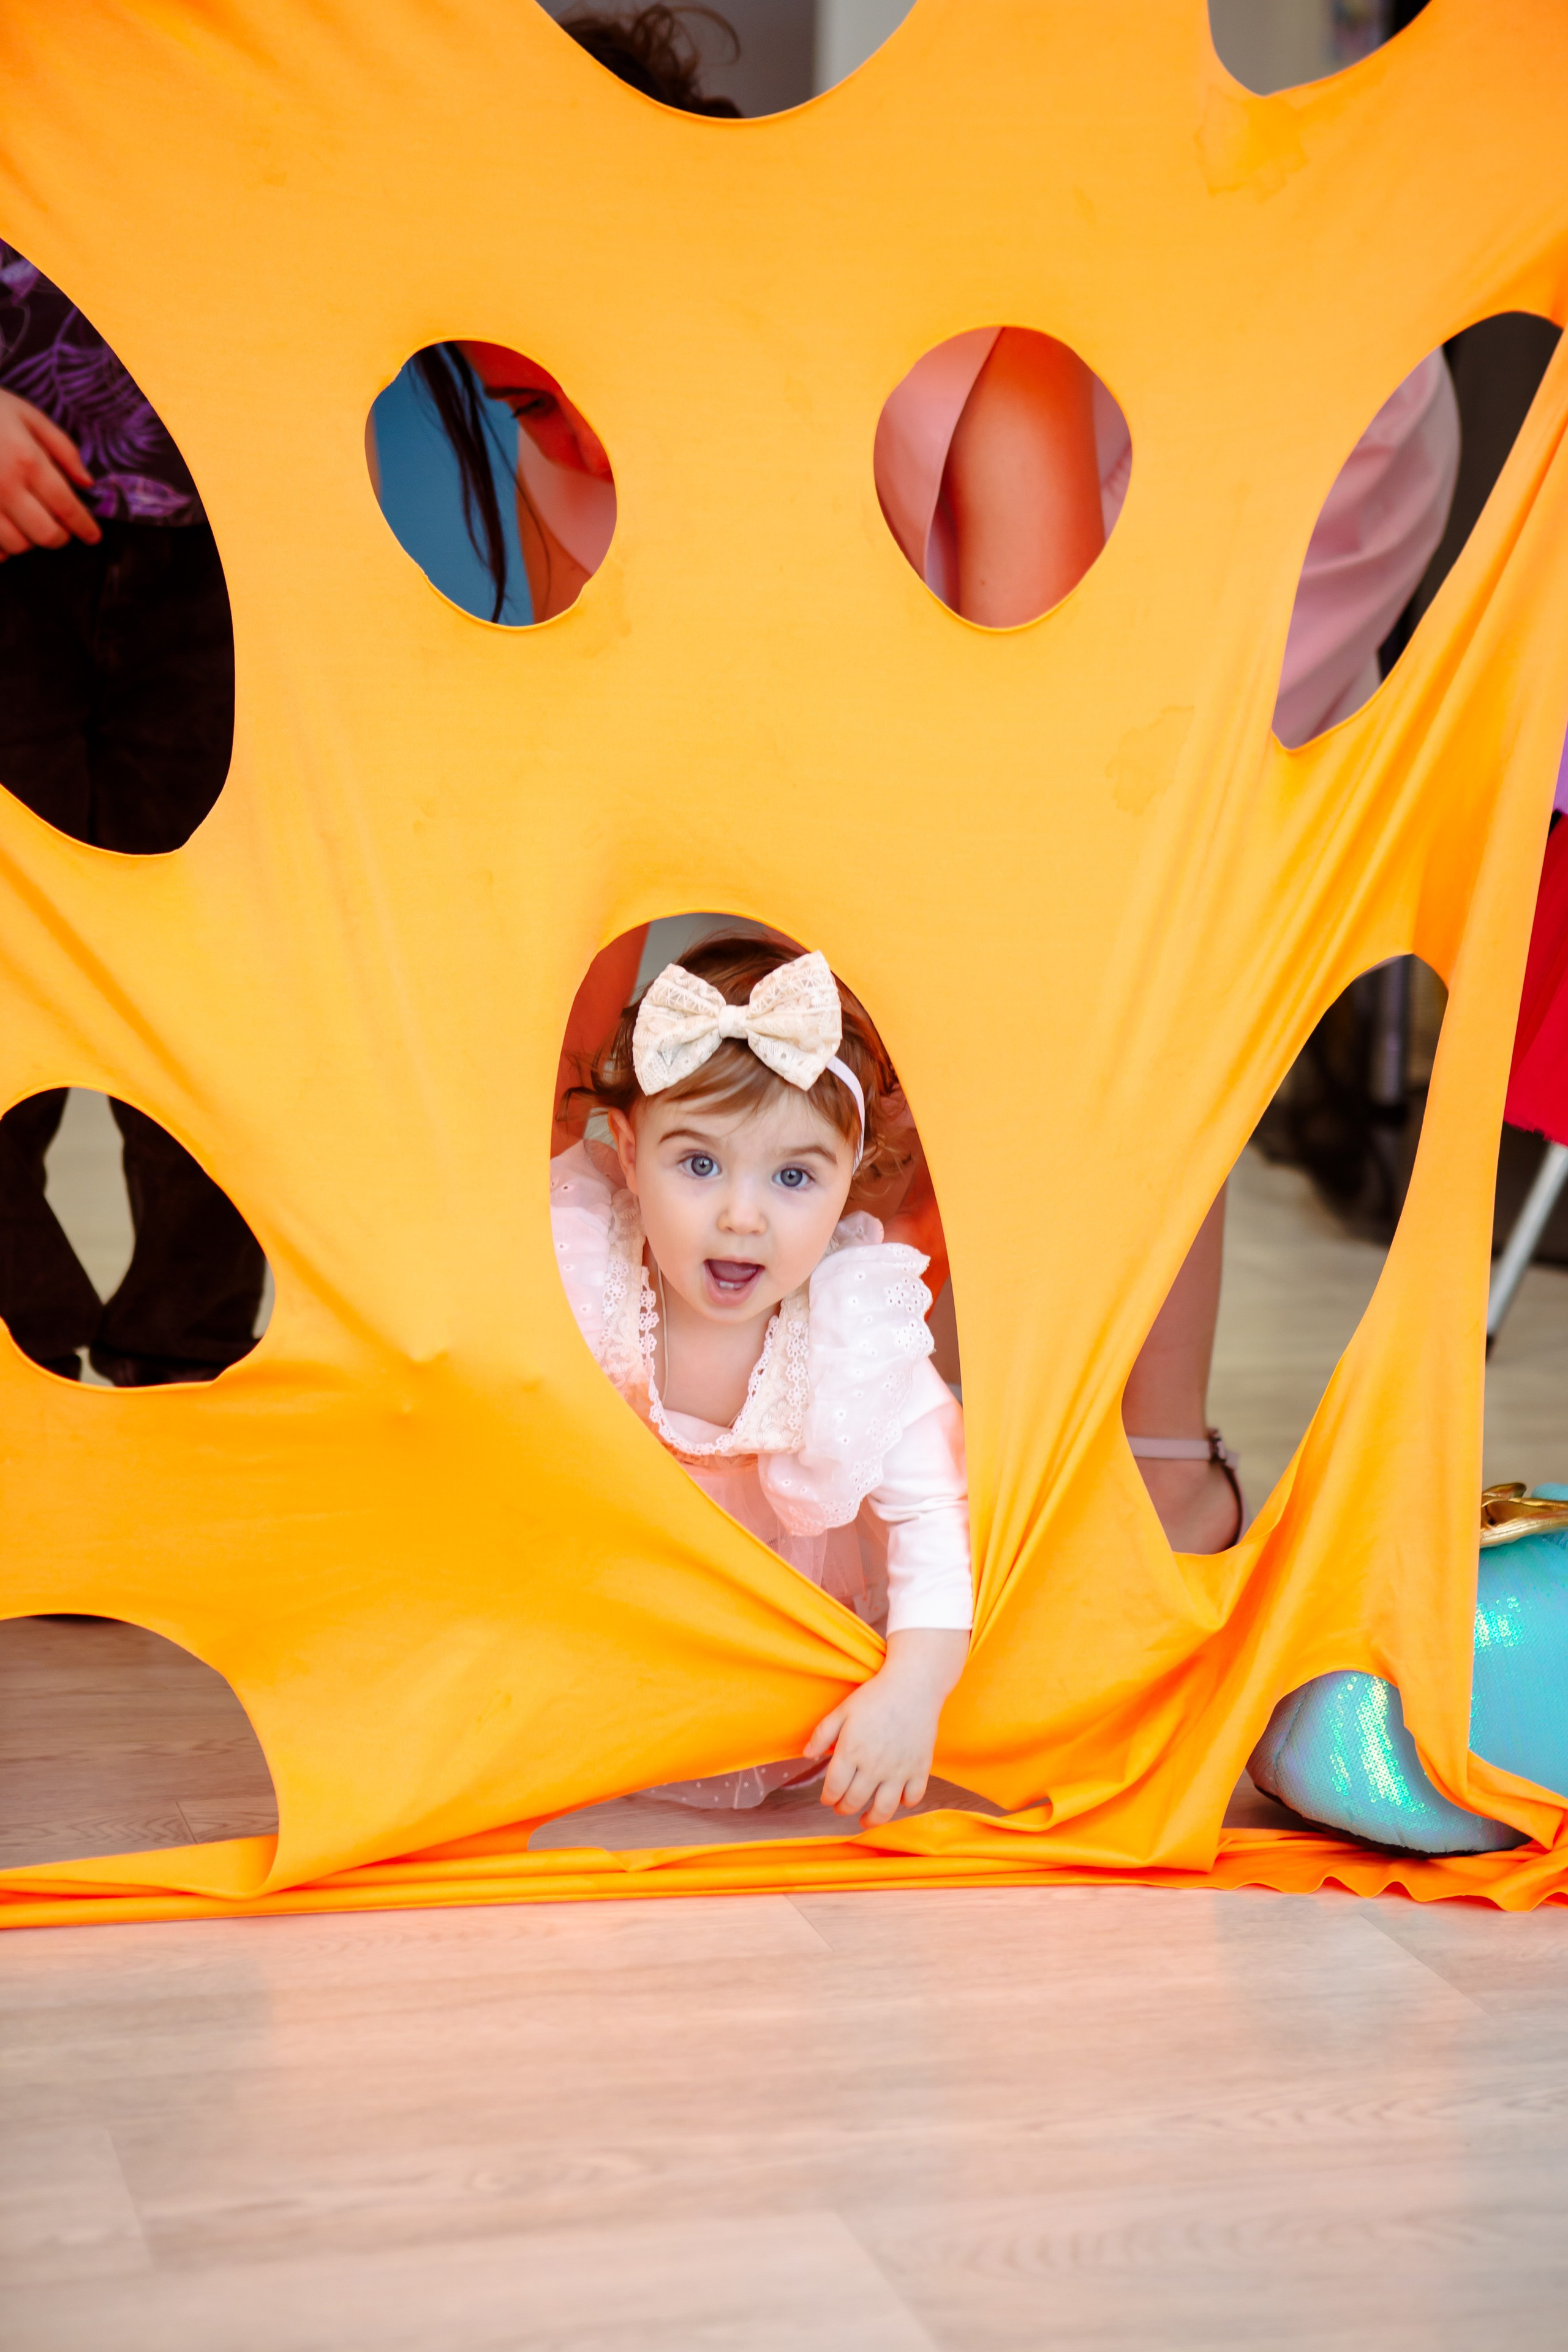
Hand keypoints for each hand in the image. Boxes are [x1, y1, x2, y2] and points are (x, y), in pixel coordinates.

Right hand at [0, 387, 99, 558]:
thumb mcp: (28, 415)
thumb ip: (62, 449)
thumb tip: (87, 483)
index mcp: (28, 461)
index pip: (67, 508)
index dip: (85, 527)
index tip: (93, 536)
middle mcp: (5, 487)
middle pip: (45, 534)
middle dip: (59, 536)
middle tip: (60, 528)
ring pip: (17, 546)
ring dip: (29, 541)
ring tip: (28, 524)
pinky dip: (2, 549)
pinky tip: (4, 533)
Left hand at [805, 1626, 968, 1829]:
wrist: (913, 1686)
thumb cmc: (875, 1696)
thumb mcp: (843, 1710)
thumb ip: (822, 1734)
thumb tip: (807, 1755)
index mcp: (850, 1752)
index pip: (833, 1788)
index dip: (827, 1798)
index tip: (827, 1798)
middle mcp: (873, 1766)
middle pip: (854, 1801)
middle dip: (844, 1808)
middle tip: (842, 1807)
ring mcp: (898, 1770)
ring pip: (883, 1809)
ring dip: (872, 1820)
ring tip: (866, 1820)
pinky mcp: (920, 1769)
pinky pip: (913, 1798)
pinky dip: (905, 1804)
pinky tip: (897, 1799)